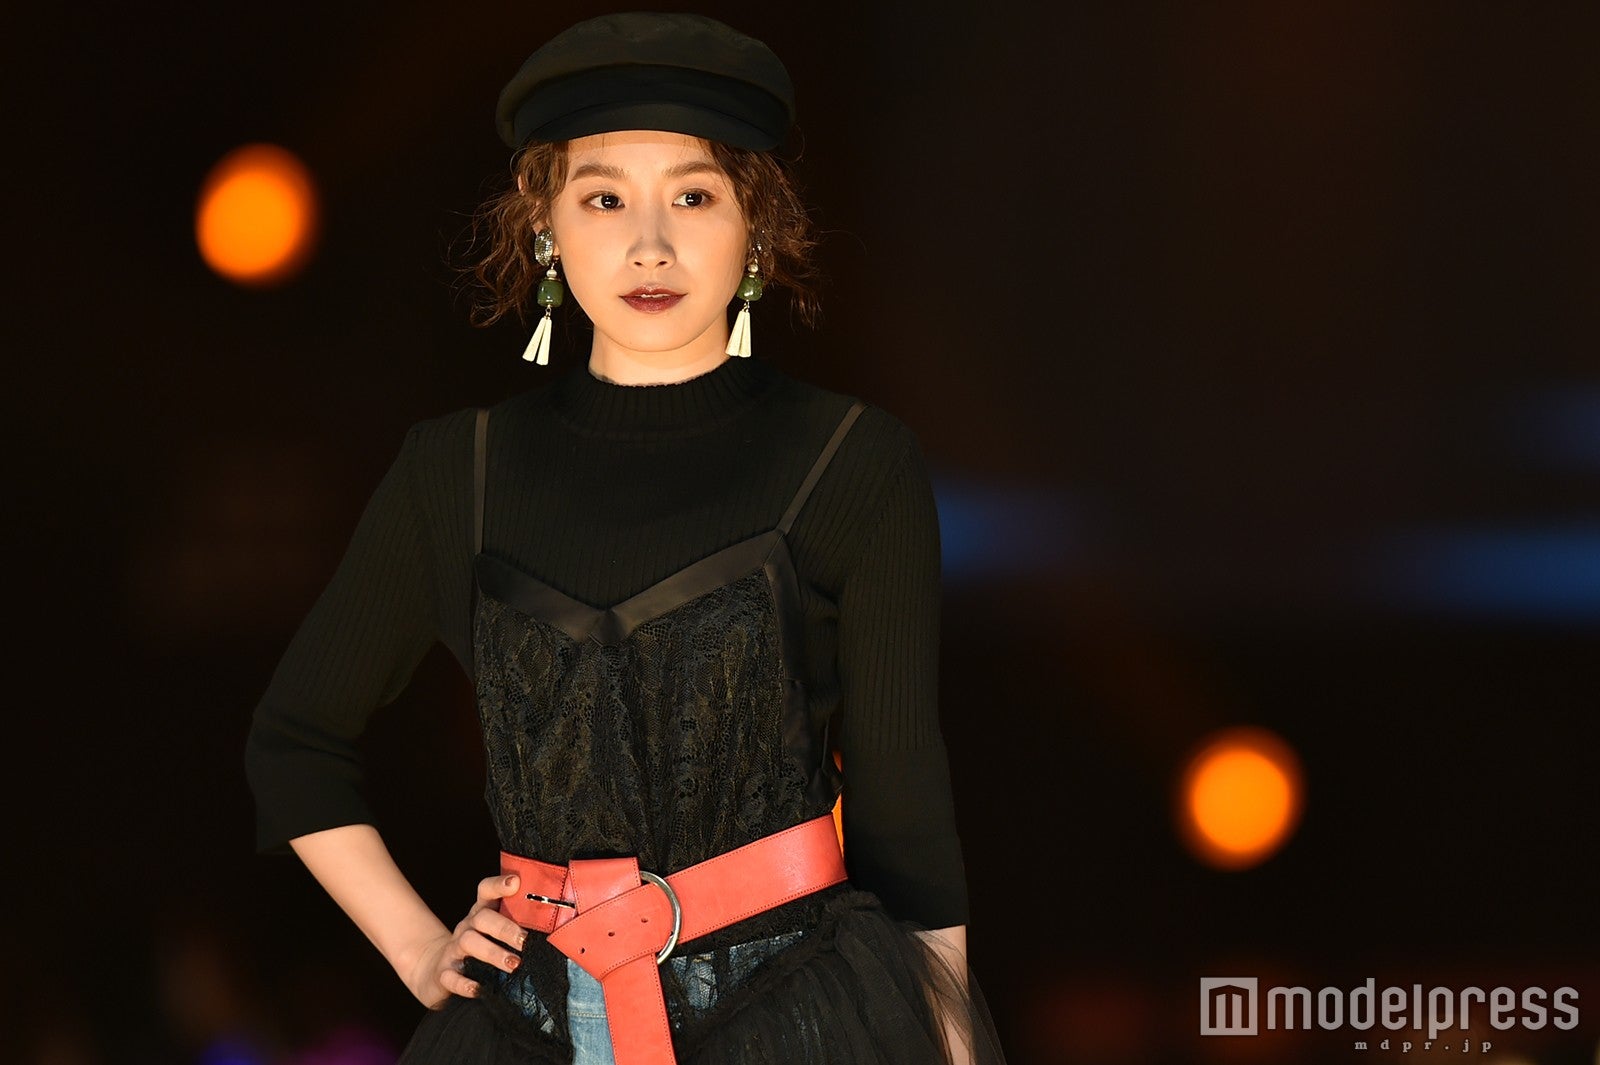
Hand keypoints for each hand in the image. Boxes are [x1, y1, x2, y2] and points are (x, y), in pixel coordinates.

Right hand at [402, 873, 529, 1008]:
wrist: (436, 971)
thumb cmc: (478, 950)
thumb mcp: (493, 933)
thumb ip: (517, 925)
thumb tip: (557, 927)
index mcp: (481, 914)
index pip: (486, 891)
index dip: (498, 884)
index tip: (515, 883)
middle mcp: (466, 927)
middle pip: (482, 918)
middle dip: (505, 928)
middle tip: (525, 941)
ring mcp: (453, 950)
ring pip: (468, 943)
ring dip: (492, 953)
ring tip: (513, 965)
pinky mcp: (443, 974)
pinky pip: (451, 977)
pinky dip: (465, 983)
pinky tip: (479, 989)